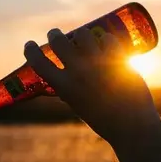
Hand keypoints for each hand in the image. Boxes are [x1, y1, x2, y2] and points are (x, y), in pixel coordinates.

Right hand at [23, 27, 160, 143]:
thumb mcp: (79, 107)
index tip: (29, 45)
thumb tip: (59, 88)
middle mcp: (78, 73)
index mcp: (64, 87)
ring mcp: (98, 65)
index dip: (30, 50)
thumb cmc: (104, 121)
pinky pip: (108, 39)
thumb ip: (69, 94)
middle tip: (55, 34)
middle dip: (54, 34)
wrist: (131, 127)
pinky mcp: (118, 60)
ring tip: (84, 37)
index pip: (38, 62)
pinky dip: (106, 39)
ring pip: (83, 34)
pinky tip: (107, 42)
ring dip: (81, 34)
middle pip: (59, 41)